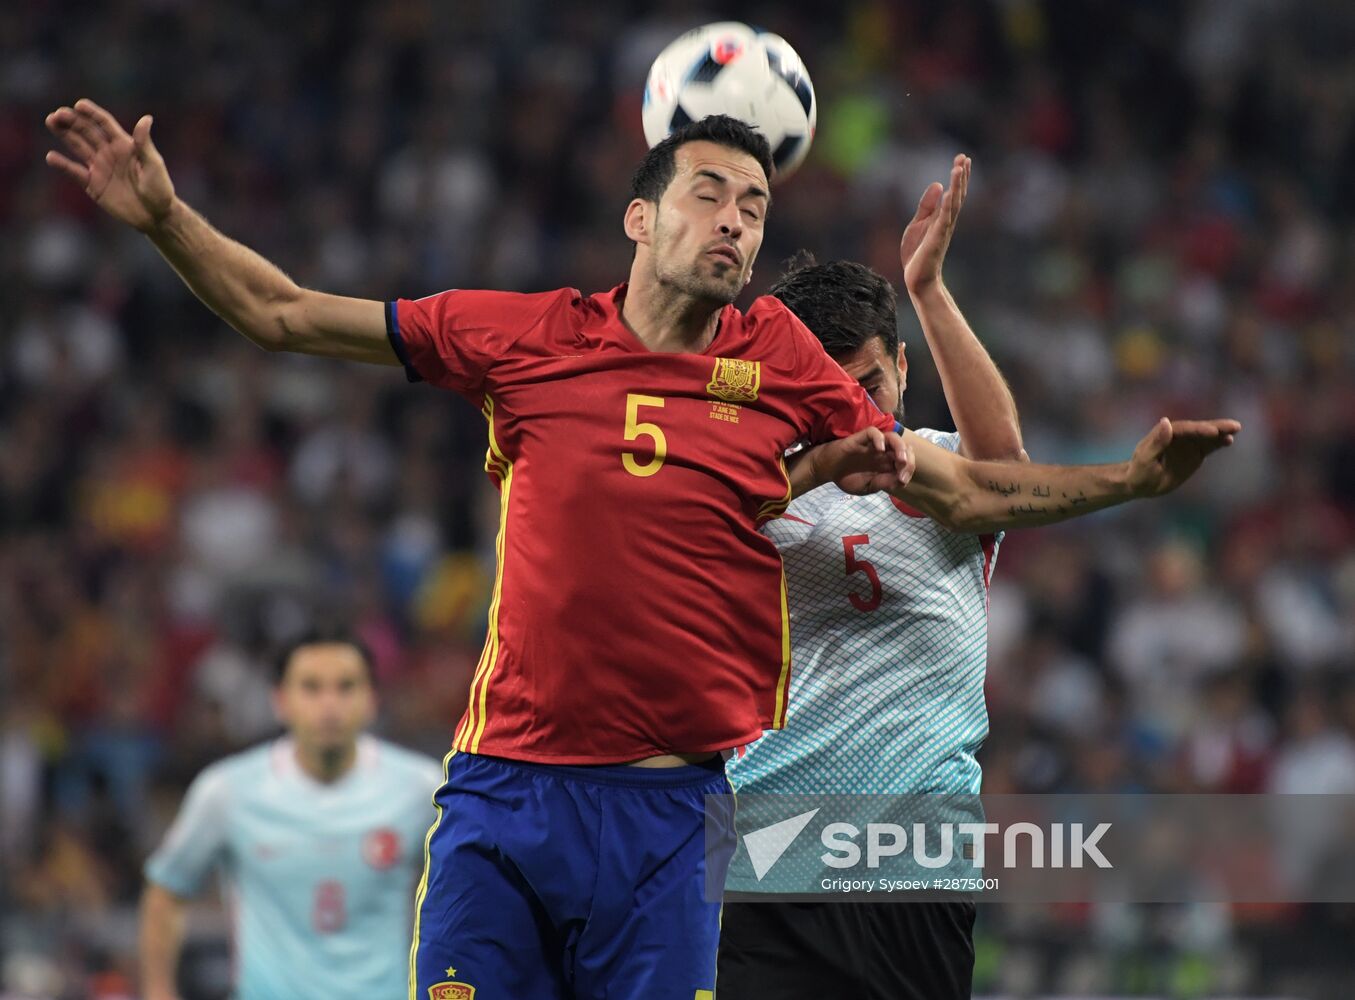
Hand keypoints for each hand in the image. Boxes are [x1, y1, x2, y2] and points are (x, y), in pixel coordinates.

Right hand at [45, 99, 174, 231]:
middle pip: (87, 131)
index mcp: (124, 144)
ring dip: (64, 134)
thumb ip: (144, 143)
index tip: (79, 104)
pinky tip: (51, 157)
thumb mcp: (154, 164)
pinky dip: (63, 164)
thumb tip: (146, 118)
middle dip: (72, 121)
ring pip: (77, 146)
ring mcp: (99, 167)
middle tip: (57, 114)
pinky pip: (75, 171)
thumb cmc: (160, 188)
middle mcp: (109, 152)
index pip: (104, 123)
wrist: (155, 216)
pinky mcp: (93, 184)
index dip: (92, 113)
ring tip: (50, 122)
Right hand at [813, 427, 914, 496]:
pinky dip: (879, 438)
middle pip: (905, 448)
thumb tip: (901, 481)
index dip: (909, 470)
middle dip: (909, 460)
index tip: (902, 481)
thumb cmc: (847, 478)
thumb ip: (883, 483)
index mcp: (887, 463)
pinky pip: (874, 432)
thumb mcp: (868, 487)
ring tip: (900, 460)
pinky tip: (879, 450)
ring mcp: (873, 444)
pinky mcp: (861, 438)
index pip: (907, 461)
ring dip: (900, 447)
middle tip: (902, 472)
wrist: (826, 471)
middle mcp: (883, 452)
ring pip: (893, 437)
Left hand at [900, 153, 969, 296]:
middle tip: (964, 156)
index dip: (958, 176)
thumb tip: (938, 184)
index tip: (962, 158)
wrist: (917, 278)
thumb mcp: (918, 223)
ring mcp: (943, 230)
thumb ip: (927, 205)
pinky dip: (947, 206)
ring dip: (957, 186)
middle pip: (957, 194)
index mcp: (942, 217)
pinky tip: (949, 192)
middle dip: (960, 176)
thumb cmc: (918, 253)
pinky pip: (943, 220)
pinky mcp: (936, 239)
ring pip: (953, 204)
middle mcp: (947, 222)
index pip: (953, 193)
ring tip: (959, 167)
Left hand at [1126, 418, 1241, 496]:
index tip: (1213, 431)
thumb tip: (1166, 421)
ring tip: (1235, 430)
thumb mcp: (1145, 459)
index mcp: (1165, 433)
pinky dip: (1218, 443)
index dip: (1199, 429)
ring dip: (1221, 433)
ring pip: (1206, 436)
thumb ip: (1156, 442)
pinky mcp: (1194, 453)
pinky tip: (1229, 441)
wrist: (1140, 483)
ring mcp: (1187, 444)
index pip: (1184, 429)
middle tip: (1234, 426)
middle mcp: (1178, 435)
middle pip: (1198, 429)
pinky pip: (1208, 447)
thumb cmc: (1139, 471)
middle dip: (1216, 426)